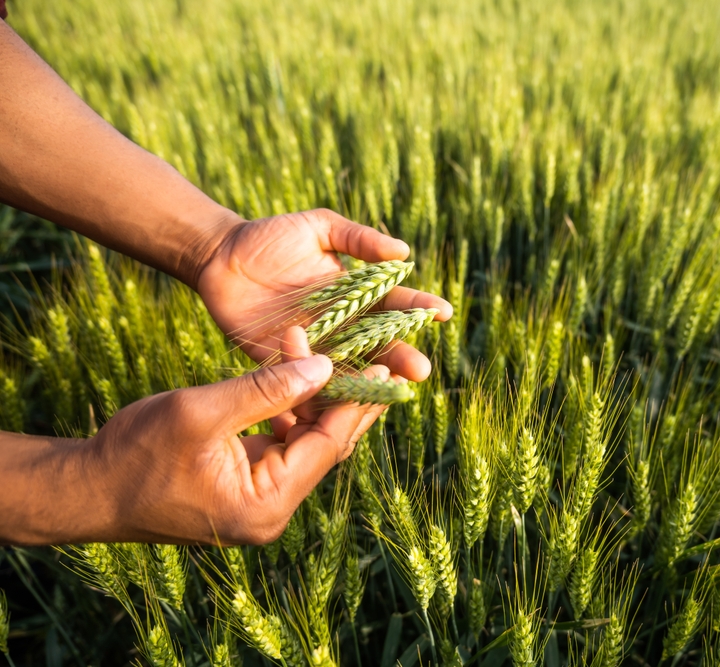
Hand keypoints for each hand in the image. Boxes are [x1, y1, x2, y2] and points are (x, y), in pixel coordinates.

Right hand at [81, 327, 391, 543]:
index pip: (328, 446)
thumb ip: (265, 389)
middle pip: (325, 447)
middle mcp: (272, 512)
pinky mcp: (246, 491)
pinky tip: (290, 377)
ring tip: (314, 352)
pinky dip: (288, 414)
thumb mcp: (202, 411)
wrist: (88, 489)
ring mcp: (259, 504)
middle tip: (368, 353)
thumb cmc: (136, 452)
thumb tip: (326, 366)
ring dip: (311, 400)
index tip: (384, 364)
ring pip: (305, 444)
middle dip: (342, 397)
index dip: (357, 402)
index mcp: (266, 503)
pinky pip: (282, 448)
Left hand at [197, 209, 451, 379]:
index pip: (394, 303)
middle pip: (378, 343)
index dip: (419, 308)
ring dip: (370, 379)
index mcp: (356, 294)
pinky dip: (326, 389)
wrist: (219, 257)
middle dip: (400, 355)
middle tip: (421, 370)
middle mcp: (342, 324)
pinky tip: (344, 400)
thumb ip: (357, 239)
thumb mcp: (319, 227)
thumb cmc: (271, 237)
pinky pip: (308, 378)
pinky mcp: (284, 361)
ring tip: (391, 389)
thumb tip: (403, 250)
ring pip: (350, 366)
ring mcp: (315, 346)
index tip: (444, 313)